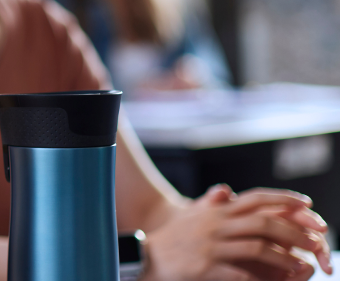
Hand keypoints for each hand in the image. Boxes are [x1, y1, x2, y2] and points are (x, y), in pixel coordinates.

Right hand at [144, 184, 330, 280]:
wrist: (146, 257)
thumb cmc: (173, 238)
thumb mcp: (192, 216)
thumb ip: (212, 203)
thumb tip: (226, 190)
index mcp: (217, 212)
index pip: (256, 199)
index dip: (283, 199)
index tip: (307, 204)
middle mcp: (216, 225)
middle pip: (263, 223)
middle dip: (294, 231)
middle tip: (315, 241)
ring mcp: (211, 246)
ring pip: (257, 247)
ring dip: (284, 256)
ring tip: (302, 265)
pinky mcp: (206, 267)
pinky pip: (241, 273)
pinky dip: (261, 278)